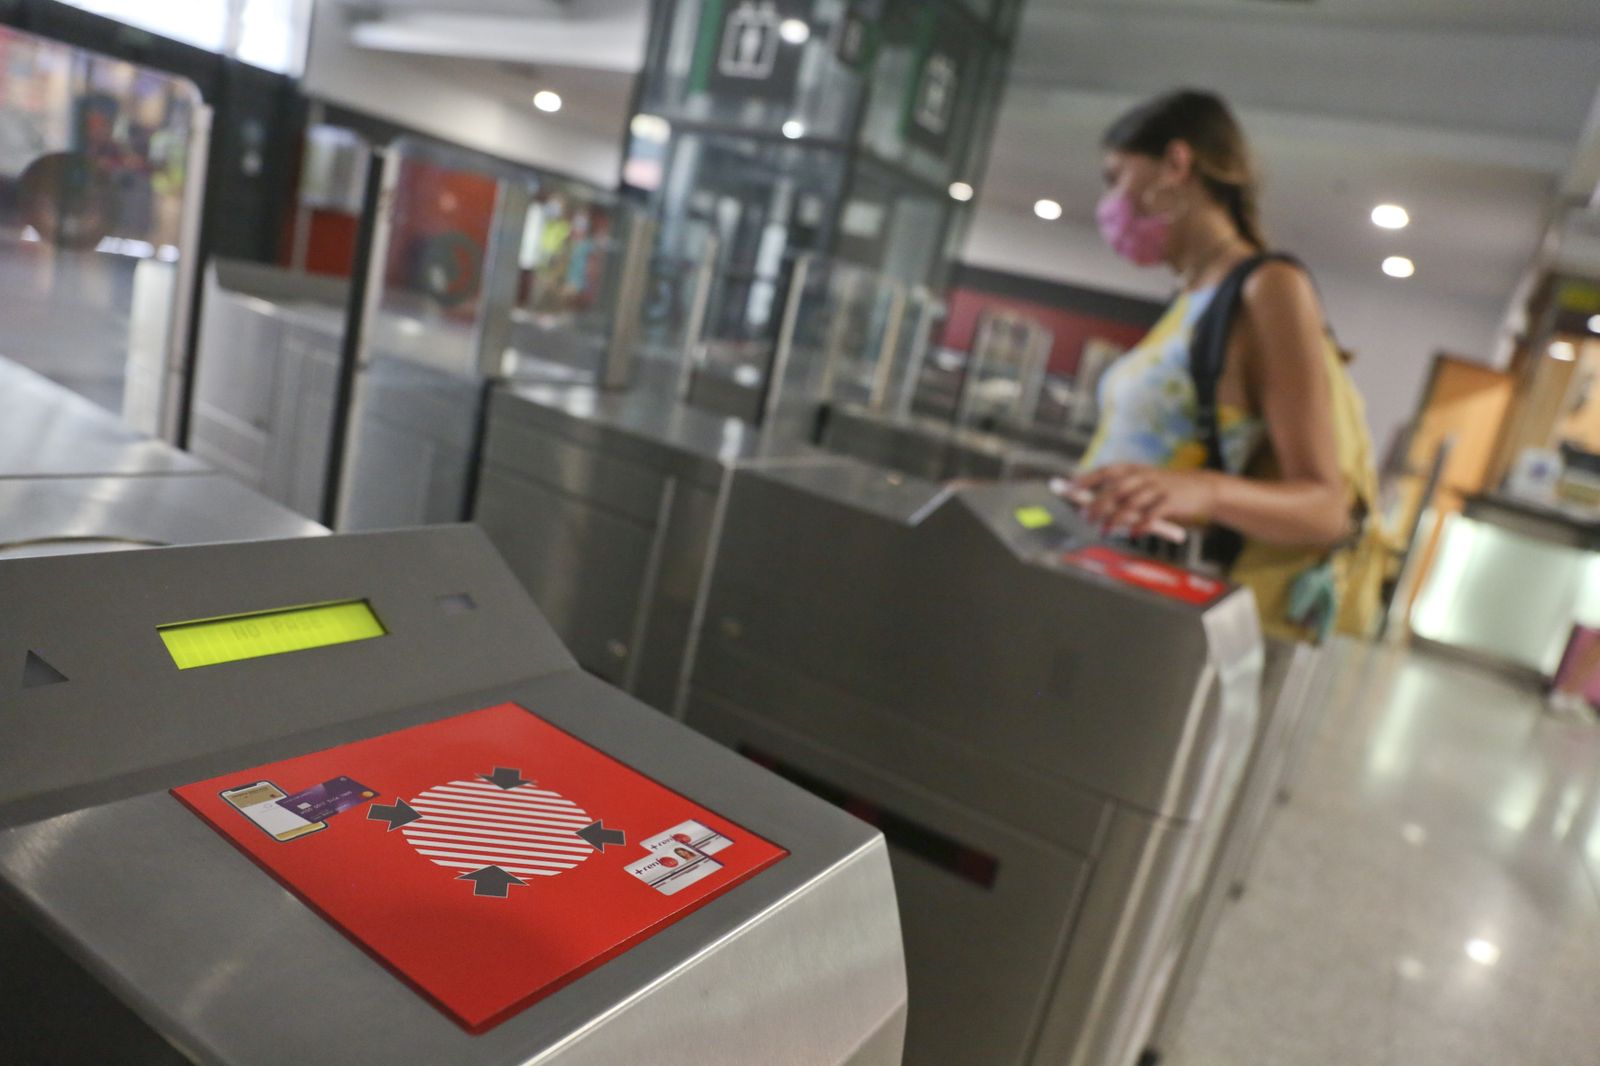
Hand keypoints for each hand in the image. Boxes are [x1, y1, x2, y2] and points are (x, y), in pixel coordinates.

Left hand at [1064, 465, 1218, 535]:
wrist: (1202, 488)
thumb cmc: (1164, 490)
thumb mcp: (1142, 486)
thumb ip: (1120, 495)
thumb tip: (1089, 506)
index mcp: (1134, 469)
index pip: (1106, 471)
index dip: (1087, 479)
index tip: (1069, 489)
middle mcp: (1144, 476)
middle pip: (1115, 488)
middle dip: (1097, 503)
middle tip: (1084, 518)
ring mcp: (1158, 487)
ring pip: (1131, 503)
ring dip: (1115, 518)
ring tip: (1103, 531)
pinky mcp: (1171, 501)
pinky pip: (1152, 515)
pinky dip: (1141, 525)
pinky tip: (1134, 533)